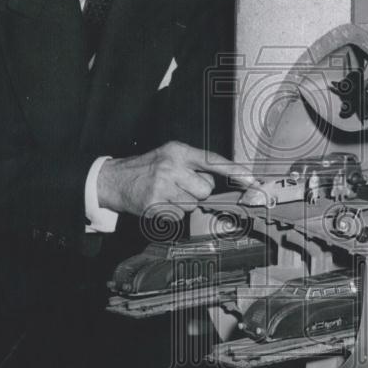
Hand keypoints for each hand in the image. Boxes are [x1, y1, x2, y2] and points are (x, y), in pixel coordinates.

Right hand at [96, 141, 253, 217]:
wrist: (115, 180)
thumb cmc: (148, 168)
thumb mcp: (170, 155)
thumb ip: (194, 164)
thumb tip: (221, 180)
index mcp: (178, 151)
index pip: (212, 160)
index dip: (234, 171)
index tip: (252, 180)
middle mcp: (171, 166)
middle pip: (205, 190)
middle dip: (197, 192)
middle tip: (180, 186)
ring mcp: (162, 186)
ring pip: (192, 205)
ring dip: (183, 203)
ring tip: (166, 194)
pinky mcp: (154, 205)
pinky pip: (178, 216)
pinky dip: (171, 213)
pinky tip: (159, 203)